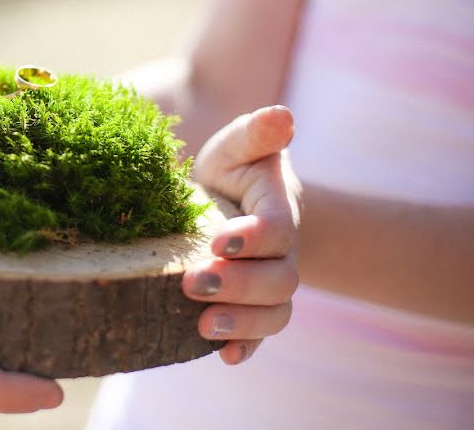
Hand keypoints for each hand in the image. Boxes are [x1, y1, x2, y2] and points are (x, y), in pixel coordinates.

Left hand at [184, 105, 300, 364]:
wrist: (233, 202)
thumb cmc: (233, 170)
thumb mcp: (237, 146)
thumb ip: (255, 133)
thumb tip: (282, 115)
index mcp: (278, 211)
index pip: (277, 229)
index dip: (254, 238)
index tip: (220, 239)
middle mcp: (281, 253)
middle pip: (278, 280)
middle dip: (238, 285)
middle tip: (191, 282)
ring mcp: (269, 284)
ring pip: (275, 314)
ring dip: (242, 323)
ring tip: (202, 327)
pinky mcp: (251, 307)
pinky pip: (260, 335)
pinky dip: (246, 348)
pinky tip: (224, 357)